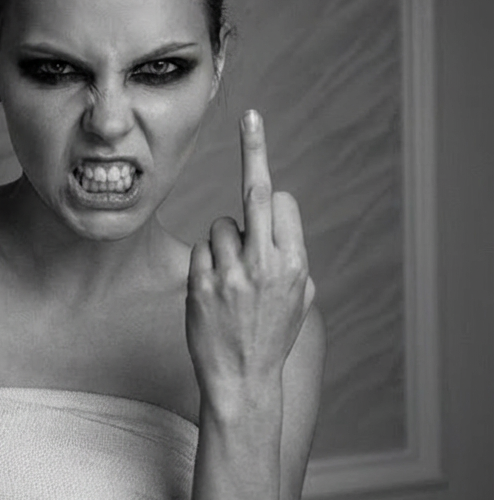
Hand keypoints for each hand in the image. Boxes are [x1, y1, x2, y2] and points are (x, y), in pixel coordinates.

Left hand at [186, 110, 314, 401]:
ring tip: (230, 284)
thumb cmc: (272, 339)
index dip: (272, 202)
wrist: (243, 382)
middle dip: (256, 150)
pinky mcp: (200, 285)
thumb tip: (281, 229)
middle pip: (256, 193)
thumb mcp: (299, 301)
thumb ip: (293, 261)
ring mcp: (230, 274)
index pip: (280, 202)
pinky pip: (201, 252)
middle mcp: (265, 264)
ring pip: (219, 227)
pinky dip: (206, 265)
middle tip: (251, 117)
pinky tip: (213, 294)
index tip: (262, 165)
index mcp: (295, 263)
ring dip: (223, 245)